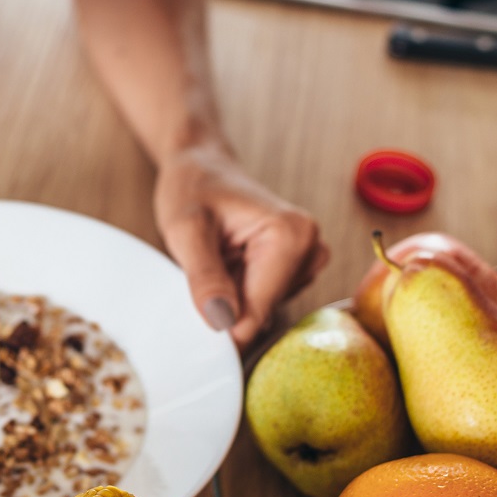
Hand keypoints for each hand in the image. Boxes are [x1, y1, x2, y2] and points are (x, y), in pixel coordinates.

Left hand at [154, 144, 328, 346]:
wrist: (202, 167)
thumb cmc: (193, 188)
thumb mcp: (186, 229)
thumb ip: (204, 278)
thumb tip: (222, 322)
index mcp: (292, 235)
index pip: (259, 312)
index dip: (223, 328)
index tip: (194, 329)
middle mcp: (310, 248)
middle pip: (263, 314)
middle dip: (227, 308)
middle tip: (201, 272)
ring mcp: (307, 261)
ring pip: (262, 311)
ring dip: (231, 298)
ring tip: (215, 260)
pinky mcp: (297, 269)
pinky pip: (264, 302)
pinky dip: (238, 293)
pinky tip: (227, 264)